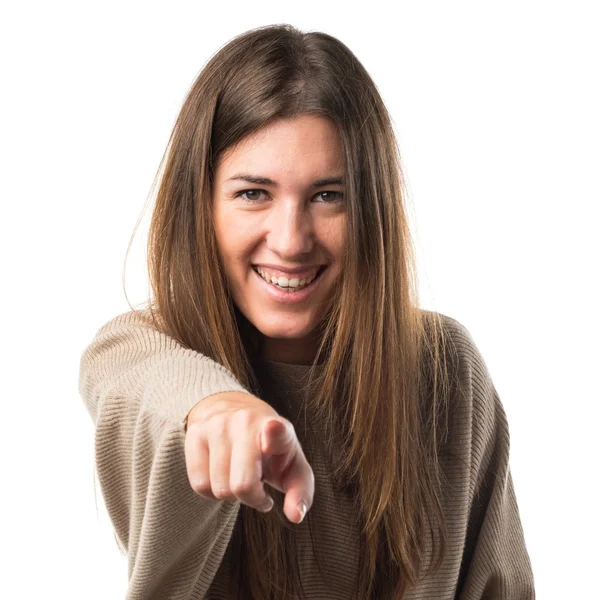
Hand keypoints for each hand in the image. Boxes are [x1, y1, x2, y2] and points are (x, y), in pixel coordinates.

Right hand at [184, 391, 313, 522]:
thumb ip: (300, 493)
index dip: (275, 432)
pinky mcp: (195, 431)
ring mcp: (218, 424)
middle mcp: (246, 421)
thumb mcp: (294, 468)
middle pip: (242, 485)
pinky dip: (212, 491)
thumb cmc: (273, 451)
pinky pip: (199, 484)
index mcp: (279, 428)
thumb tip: (295, 516)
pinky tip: (223, 475)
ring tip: (241, 475)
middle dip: (252, 497)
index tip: (272, 428)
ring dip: (231, 494)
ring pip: (219, 488)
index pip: (276, 430)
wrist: (239, 412)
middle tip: (259, 485)